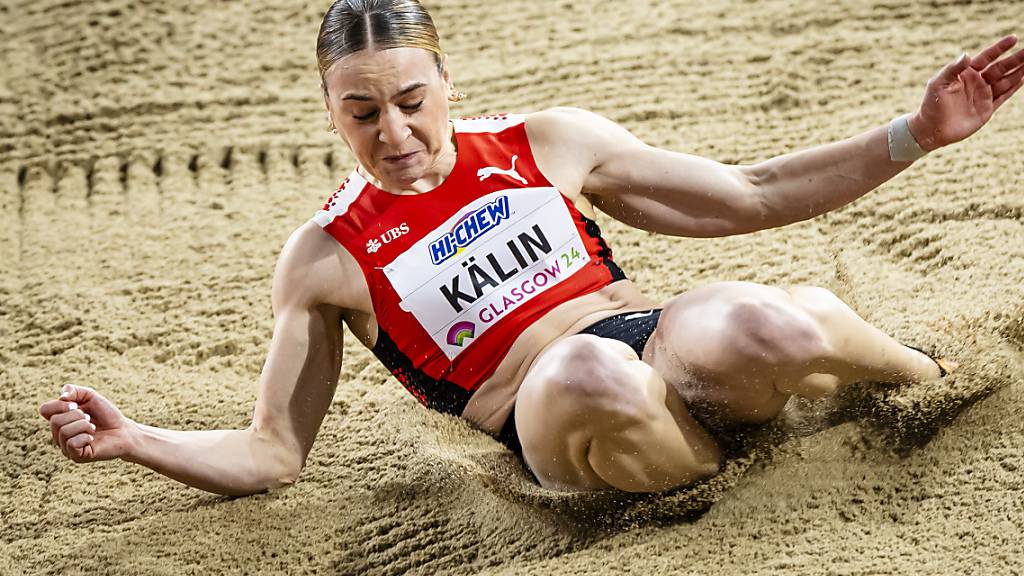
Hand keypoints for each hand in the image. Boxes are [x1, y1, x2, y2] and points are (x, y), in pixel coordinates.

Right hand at [39, 384, 137, 462]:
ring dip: (84, 425)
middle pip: (55, 421)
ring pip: (64, 432)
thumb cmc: (106, 415)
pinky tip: (92, 438)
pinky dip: (85, 436)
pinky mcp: (77, 457)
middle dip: (77, 415)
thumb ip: (75, 391)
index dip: (60, 404)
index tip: (76, 404)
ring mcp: (66, 447)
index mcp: (59, 420)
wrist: (123, 430)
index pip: (44, 410)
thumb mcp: (91, 397)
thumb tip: (62, 396)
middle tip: (89, 418)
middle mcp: (58, 435)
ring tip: (93, 428)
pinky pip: (72, 444)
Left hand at [908, 34, 1023, 150]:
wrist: (931, 129)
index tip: (1013, 38)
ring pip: (1005, 81)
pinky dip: (1013, 88)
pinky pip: (1003, 96)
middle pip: (1000, 68)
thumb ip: (952, 69)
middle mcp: (977, 82)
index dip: (1000, 48)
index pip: (986, 57)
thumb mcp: (938, 84)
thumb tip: (966, 54)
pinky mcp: (987, 109)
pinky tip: (1023, 79)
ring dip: (1019, 72)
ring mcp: (983, 95)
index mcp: (966, 73)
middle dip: (1015, 60)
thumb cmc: (931, 104)